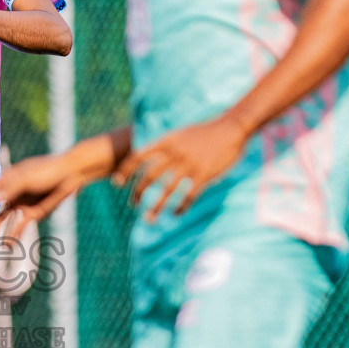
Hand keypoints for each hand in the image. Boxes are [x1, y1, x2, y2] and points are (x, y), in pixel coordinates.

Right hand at [0, 153, 83, 239]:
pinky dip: (13, 236)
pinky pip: (19, 226)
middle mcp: (11, 193)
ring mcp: (21, 203)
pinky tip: (8, 246)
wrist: (71, 174)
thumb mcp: (25, 179)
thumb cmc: (47, 170)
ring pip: (4, 219)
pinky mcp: (33, 213)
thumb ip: (6, 190)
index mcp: (6, 180)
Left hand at [113, 115, 250, 220]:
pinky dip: (180, 207)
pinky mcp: (204, 174)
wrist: (232, 128)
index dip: (125, 171)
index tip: (117, 183)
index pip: (139, 156)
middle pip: (149, 176)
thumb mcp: (181, 134)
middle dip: (138, 192)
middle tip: (133, 204)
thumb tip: (151, 155)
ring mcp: (189, 164)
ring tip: (149, 218)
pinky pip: (188, 195)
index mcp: (167, 141)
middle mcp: (175, 153)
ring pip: (167, 190)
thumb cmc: (206, 132)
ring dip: (156, 206)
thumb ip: (166, 145)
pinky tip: (176, 214)